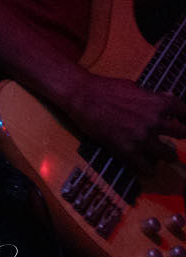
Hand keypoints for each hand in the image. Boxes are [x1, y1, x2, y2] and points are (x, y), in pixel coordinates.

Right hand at [65, 73, 185, 173]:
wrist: (82, 96)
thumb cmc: (105, 88)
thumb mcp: (133, 86)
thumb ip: (152, 96)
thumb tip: (167, 98)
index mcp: (157, 103)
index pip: (184, 112)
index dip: (185, 117)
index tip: (183, 122)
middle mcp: (154, 121)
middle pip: (182, 134)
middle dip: (180, 136)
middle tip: (175, 139)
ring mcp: (142, 137)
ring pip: (168, 154)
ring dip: (167, 155)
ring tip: (164, 156)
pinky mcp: (127, 149)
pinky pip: (146, 167)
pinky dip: (148, 169)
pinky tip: (147, 168)